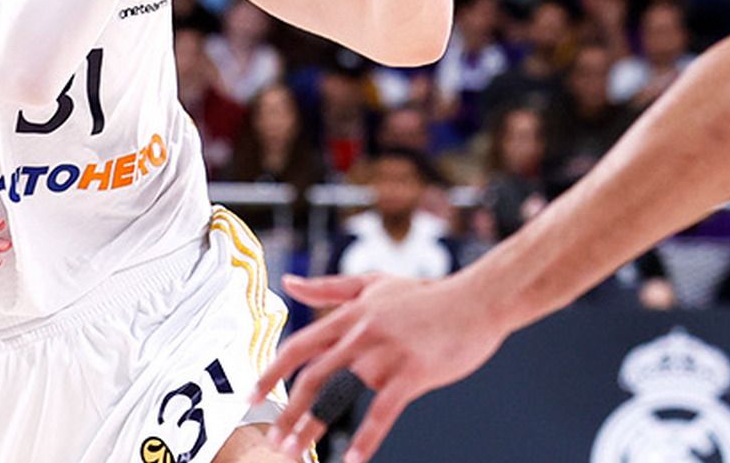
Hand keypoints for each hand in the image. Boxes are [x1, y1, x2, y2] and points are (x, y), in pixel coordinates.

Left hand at [251, 272, 506, 462]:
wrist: (478, 300)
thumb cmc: (427, 295)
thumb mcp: (373, 284)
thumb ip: (328, 288)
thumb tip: (289, 283)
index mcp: (349, 317)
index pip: (299, 346)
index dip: (272, 373)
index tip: (251, 396)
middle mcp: (360, 335)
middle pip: (312, 376)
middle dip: (288, 412)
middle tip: (273, 440)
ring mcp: (386, 354)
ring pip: (341, 395)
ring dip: (315, 427)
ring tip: (299, 452)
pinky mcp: (413, 373)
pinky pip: (382, 412)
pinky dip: (366, 438)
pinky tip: (351, 459)